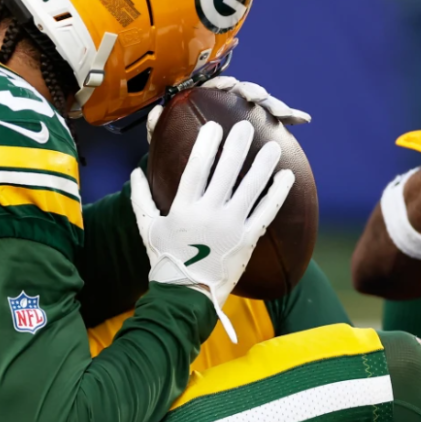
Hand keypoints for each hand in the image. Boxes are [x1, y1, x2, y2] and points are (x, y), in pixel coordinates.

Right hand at [131, 121, 294, 341]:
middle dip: (238, 145)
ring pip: (251, 188)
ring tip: (273, 146)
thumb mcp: (148, 228)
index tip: (215, 126)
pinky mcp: (248, 239)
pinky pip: (266, 211)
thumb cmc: (164, 260)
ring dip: (263, 164)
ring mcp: (231, 226)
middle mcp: (209, 213)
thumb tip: (134, 171)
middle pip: (227, 171)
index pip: (197, 166)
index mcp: (184, 207)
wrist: (185, 295)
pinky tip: (286, 176)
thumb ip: (140, 198)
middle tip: (247, 127)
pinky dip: (277, 193)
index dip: (208, 143)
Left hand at [146, 76, 310, 141]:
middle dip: (253, 92)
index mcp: (209, 95)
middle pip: (245, 90)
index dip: (225, 83)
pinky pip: (275, 117)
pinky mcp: (259, 122)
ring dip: (275, 104)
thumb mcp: (162, 135)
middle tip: (259, 99)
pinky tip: (303, 120)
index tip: (230, 87)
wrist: (187, 154)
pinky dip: (289, 115)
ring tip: (287, 113)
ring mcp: (246, 108)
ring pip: (263, 102)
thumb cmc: (175, 141)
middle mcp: (230, 97)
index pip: (218, 84)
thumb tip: (155, 114)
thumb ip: (157, 124)